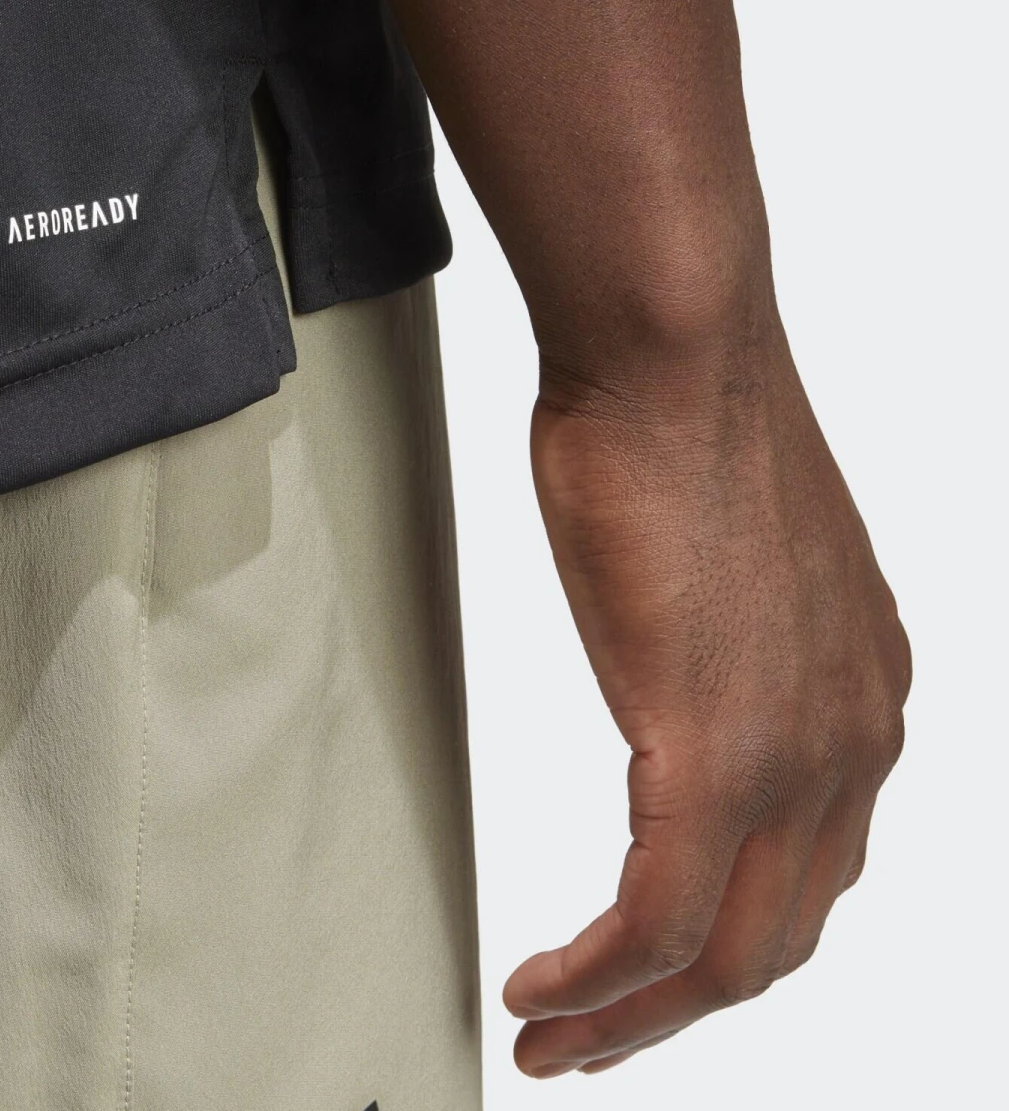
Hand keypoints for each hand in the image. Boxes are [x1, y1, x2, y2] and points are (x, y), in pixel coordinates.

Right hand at [502, 341, 909, 1076]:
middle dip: (677, 1015)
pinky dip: (595, 978)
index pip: (810, 872)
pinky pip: (655, 921)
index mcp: (865, 699)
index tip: (642, 968)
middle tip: (589, 1044)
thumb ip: (733, 648)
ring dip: (630, 1019)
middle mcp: (858, 745)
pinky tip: (536, 988)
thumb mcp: (731, 564)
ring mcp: (798, 757)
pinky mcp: (714, 753)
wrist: (675, 359)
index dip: (725, 943)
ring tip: (552, 1041)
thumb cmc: (676, 429)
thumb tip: (680, 671)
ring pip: (724, 956)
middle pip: (775, 940)